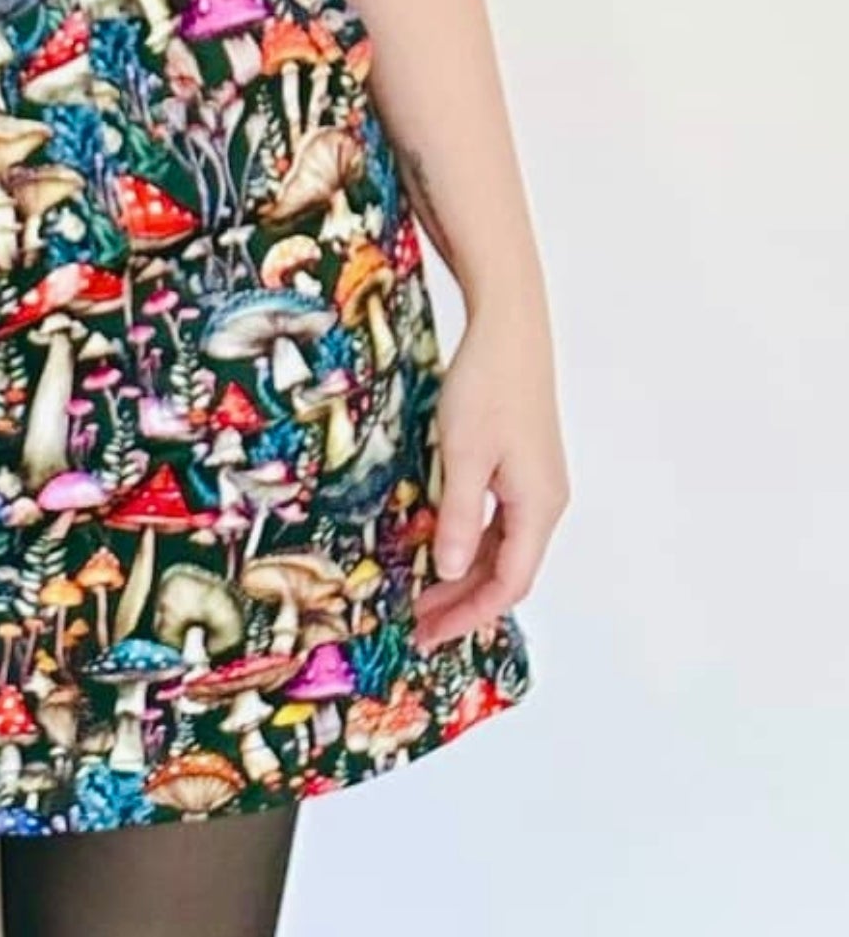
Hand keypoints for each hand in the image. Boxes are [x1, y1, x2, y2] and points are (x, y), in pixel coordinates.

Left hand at [411, 296, 569, 652]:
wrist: (509, 329)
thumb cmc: (487, 387)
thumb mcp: (462, 455)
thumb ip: (459, 517)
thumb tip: (449, 572)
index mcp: (538, 508)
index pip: (508, 584)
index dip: (468, 615)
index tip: (428, 633)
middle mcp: (545, 503)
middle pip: (507, 571)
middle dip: (463, 602)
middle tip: (416, 623)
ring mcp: (537, 483)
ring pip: (504, 548)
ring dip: (465, 574)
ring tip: (423, 595)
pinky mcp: (523, 465)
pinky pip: (501, 521)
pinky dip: (472, 542)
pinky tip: (442, 546)